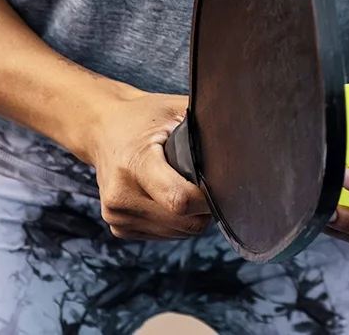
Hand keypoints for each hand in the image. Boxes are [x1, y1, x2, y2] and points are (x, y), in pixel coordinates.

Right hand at [81, 88, 210, 240]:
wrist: (102, 128)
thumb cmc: (143, 117)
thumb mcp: (174, 111)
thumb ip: (207, 128)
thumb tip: (246, 144)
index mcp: (135, 163)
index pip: (180, 201)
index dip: (207, 199)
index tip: (219, 184)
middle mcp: (121, 194)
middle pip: (184, 223)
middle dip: (203, 208)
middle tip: (204, 182)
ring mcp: (116, 215)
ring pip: (178, 233)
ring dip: (190, 216)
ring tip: (183, 185)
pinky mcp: (118, 227)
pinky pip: (164, 236)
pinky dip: (174, 221)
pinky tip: (166, 196)